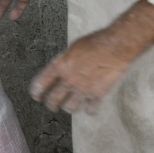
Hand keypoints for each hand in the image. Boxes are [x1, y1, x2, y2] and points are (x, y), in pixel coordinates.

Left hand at [30, 0, 153, 112]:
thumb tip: (60, 71)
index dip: (37, 92)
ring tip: (71, 105)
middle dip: (51, 104)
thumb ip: (65, 61)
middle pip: (53, 100)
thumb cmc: (96, 42)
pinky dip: (89, 109)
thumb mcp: (74, 48)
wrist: (116, 46)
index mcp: (60, 65)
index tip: (37, 96)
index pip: (41, 83)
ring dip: (69, 107)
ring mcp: (83, 89)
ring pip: (69, 108)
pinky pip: (90, 110)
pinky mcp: (97, 95)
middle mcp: (69, 80)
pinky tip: (90, 106)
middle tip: (52, 105)